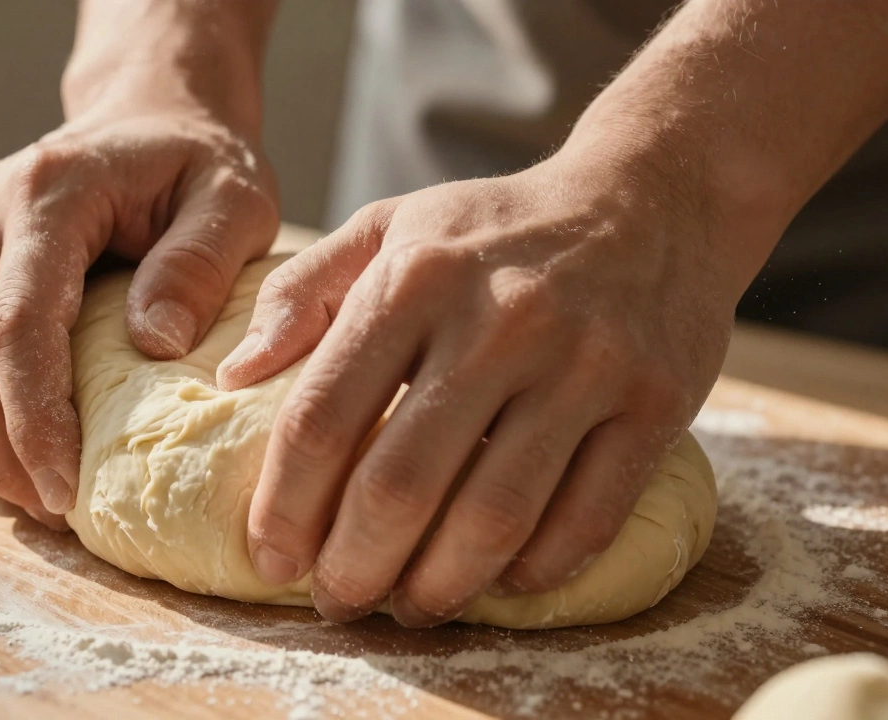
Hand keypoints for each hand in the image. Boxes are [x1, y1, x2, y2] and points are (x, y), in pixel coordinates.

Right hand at [0, 95, 278, 528]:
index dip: (34, 421)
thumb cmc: (198, 165)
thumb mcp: (235, 200)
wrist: (146, 116)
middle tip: (56, 515)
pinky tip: (15, 458)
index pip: (16, 327)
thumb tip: (154, 343)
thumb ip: (201, 263)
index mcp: (46, 192)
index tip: (69, 493)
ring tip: (39, 499)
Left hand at [217, 150, 734, 626]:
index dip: (285, 504)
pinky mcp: (655, 403)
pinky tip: (500, 582)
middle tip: (337, 601)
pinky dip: (535, 570)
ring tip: (410, 607)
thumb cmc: (496, 228)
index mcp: (415, 278)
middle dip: (354, 566)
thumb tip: (232, 377)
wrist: (651, 199)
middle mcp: (499, 322)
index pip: (323, 416)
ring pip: (495, 516)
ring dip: (439, 586)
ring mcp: (584, 365)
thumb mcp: (390, 226)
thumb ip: (302, 292)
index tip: (271, 556)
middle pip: (401, 484)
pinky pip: (587, 518)